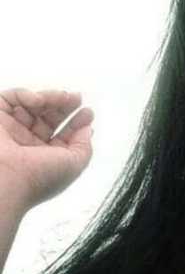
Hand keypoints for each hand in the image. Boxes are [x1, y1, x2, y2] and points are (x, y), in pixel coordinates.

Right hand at [0, 87, 94, 209]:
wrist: (5, 178)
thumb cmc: (40, 176)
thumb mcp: (74, 164)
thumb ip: (84, 146)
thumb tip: (87, 130)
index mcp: (45, 158)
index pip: (62, 136)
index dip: (76, 124)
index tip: (87, 112)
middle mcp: (27, 145)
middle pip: (48, 119)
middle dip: (65, 107)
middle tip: (77, 98)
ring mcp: (11, 131)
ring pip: (32, 107)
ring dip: (50, 98)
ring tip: (64, 96)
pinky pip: (10, 100)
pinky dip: (26, 95)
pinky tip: (39, 101)